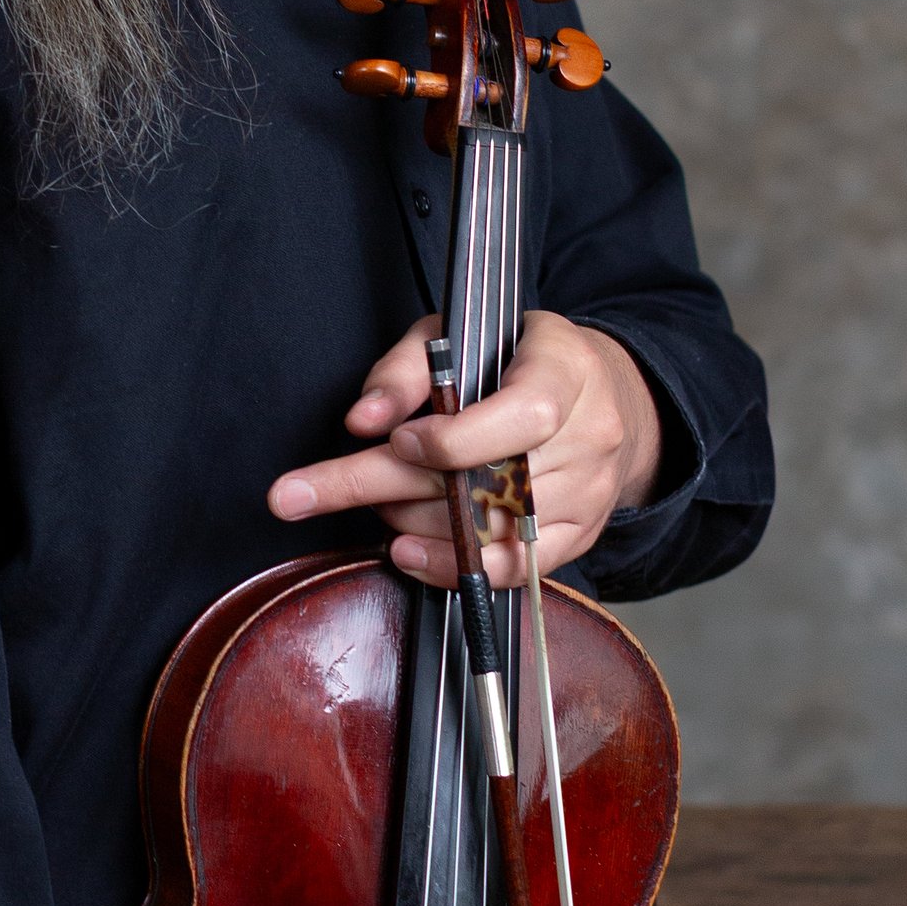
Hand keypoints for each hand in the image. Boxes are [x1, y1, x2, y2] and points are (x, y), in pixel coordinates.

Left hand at [267, 309, 661, 585]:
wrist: (602, 396)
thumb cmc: (516, 359)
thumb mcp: (457, 336)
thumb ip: (405, 369)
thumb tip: (363, 420)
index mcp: (566, 371)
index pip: (524, 416)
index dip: (455, 439)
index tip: (396, 443)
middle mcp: (589, 435)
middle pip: (488, 479)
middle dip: (386, 487)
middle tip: (305, 493)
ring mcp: (589, 492)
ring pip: (493, 528)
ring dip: (415, 523)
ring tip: (374, 506)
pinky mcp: (580, 535)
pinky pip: (515, 569)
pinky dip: (453, 567)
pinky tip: (408, 555)